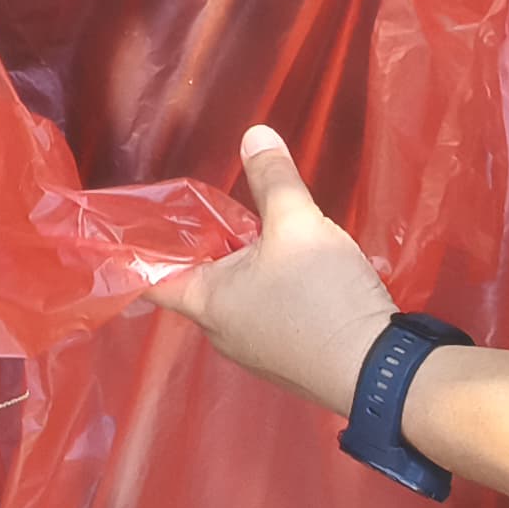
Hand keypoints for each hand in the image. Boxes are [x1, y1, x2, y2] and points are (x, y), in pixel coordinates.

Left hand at [148, 125, 406, 415]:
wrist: (381, 373)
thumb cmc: (323, 299)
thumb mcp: (298, 224)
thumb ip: (274, 179)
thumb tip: (254, 134)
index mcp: (207, 302)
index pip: (152, 277)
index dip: (138, 252)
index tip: (127, 230)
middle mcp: (222, 333)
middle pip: (200, 282)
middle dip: (211, 247)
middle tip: (224, 211)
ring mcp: (256, 352)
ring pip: (237, 299)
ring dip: (248, 268)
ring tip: (271, 235)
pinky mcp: (288, 360)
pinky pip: (266, 317)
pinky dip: (273, 290)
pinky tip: (303, 271)